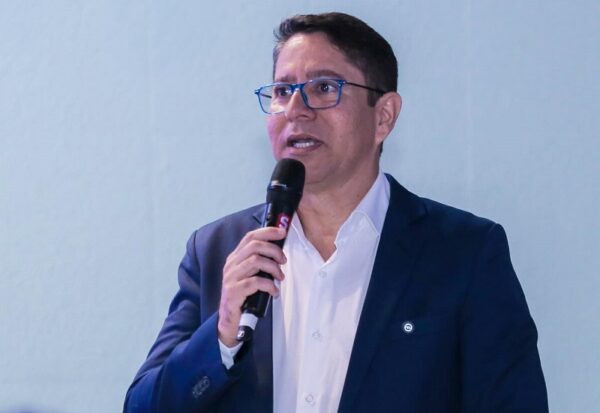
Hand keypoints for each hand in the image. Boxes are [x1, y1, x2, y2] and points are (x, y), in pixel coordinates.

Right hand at [218, 226, 286, 346]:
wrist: (230, 320)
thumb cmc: (243, 296)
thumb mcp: (250, 275)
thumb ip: (260, 262)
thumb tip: (279, 252)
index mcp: (235, 258)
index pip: (250, 237)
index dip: (267, 232)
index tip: (282, 232)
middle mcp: (231, 265)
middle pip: (254, 246)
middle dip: (273, 251)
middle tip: (283, 261)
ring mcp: (231, 278)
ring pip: (255, 261)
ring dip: (273, 268)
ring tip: (280, 277)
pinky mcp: (233, 291)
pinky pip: (255, 282)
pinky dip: (269, 285)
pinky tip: (273, 291)